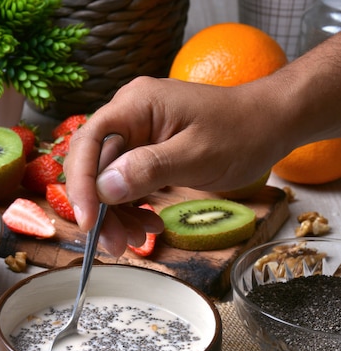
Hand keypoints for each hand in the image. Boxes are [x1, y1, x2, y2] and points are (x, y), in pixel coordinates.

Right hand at [64, 76, 283, 255]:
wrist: (269, 125)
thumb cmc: (241, 133)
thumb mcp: (197, 155)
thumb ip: (148, 169)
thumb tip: (103, 187)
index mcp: (136, 105)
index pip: (90, 142)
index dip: (80, 183)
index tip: (88, 222)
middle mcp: (130, 115)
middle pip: (95, 164)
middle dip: (100, 207)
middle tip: (114, 245)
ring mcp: (138, 133)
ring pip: (109, 178)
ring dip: (117, 213)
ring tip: (137, 239)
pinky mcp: (148, 150)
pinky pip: (128, 182)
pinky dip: (133, 207)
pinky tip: (149, 225)